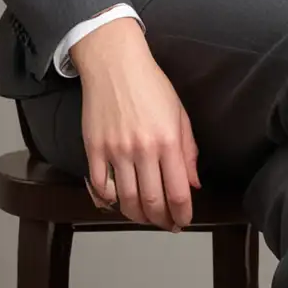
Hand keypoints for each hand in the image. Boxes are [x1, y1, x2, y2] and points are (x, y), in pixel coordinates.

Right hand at [70, 20, 200, 230]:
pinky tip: (117, 203)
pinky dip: (108, 202)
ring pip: (126, 200)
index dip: (182, 213)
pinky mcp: (93, 148)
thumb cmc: (150, 84)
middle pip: (151, 202)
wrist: (114, 63)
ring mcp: (115, 151)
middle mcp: (142, 150)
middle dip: (161, 220)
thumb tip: (193, 184)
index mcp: (168, 141)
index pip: (178, 192)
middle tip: (165, 224)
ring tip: (145, 217)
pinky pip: (100, 187)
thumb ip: (188, 151)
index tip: (183, 220)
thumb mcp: (179, 114)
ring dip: (137, 216)